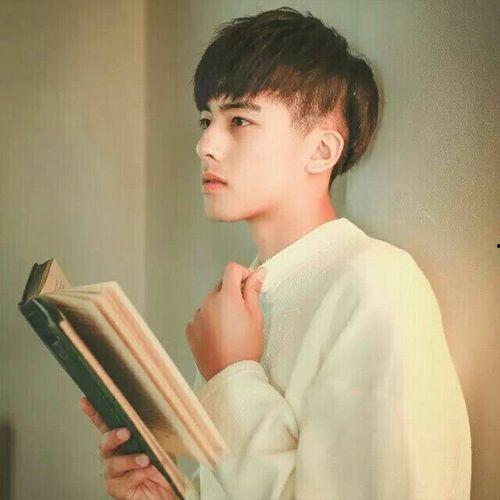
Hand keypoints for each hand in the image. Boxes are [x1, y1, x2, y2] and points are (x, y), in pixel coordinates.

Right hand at [79, 396, 175, 499]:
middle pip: (105, 443)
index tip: (85, 401)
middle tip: (125, 433)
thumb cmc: (160, 464)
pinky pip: (123, 481)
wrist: (166, 491)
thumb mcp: (159, 442)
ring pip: (113, 463)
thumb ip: (151, 430)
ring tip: (144, 458)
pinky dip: (137, 475)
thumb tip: (155, 413)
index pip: (104, 424)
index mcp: (120, 440)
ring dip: (129, 459)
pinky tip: (147, 471)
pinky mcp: (117, 489)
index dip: (93, 412)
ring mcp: (113, 474)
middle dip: (114, 437)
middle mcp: (112, 456)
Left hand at [185, 262, 266, 380]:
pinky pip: (201, 317)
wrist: (229, 375)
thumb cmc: (247, 346)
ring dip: (220, 307)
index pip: (232, 269)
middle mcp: (208, 301)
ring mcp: (197, 315)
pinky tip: (219, 336)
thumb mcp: (256, 316)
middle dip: (232, 292)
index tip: (251, 285)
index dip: (244, 273)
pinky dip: (209, 321)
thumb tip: (258, 272)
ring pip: (211, 302)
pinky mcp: (190, 329)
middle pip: (221, 286)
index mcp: (227, 296)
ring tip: (230, 328)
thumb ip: (253, 291)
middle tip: (243, 312)